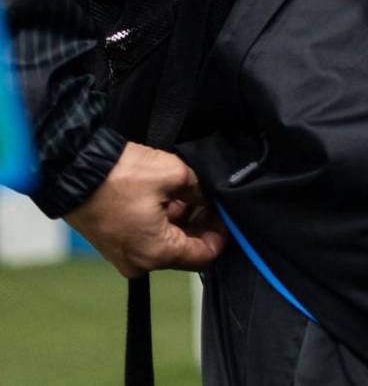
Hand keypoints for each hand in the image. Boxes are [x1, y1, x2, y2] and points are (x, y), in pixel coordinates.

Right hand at [65, 141, 226, 277]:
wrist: (74, 170)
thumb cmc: (120, 175)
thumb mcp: (173, 173)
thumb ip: (200, 189)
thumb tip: (211, 196)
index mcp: (157, 253)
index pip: (204, 256)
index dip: (221, 234)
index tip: (227, 214)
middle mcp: (140, 263)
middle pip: (184, 251)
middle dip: (201, 225)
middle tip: (211, 199)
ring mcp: (123, 256)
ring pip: (165, 243)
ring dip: (181, 220)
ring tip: (188, 191)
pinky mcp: (113, 244)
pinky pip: (146, 238)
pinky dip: (160, 221)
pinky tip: (166, 196)